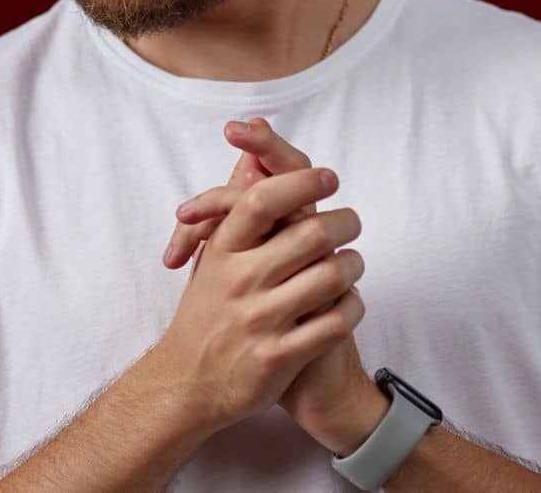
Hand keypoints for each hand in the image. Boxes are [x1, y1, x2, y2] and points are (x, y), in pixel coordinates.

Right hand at [163, 118, 382, 454]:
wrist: (187, 384)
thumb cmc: (206, 312)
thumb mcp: (212, 256)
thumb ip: (235, 206)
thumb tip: (255, 156)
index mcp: (221, 252)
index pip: (261, 200)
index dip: (300, 182)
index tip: (327, 176)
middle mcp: (238, 282)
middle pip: (310, 234)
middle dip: (344, 221)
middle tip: (351, 221)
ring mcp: (259, 321)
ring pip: (331, 276)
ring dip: (353, 265)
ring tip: (352, 263)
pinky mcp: (278, 358)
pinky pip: (336, 323)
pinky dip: (353, 307)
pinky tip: (348, 303)